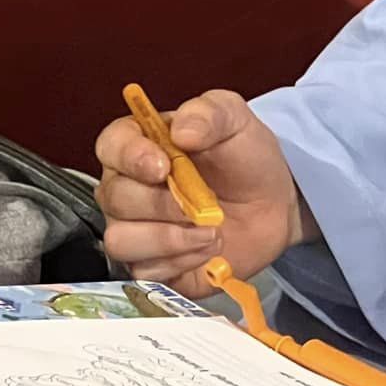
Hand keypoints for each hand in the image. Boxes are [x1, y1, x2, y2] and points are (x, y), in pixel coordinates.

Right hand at [94, 89, 314, 295]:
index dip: (130, 157)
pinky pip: (145, 272)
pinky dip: (181, 262)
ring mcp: (135, 229)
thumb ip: (208, 113)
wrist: (274, 203)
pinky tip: (208, 249)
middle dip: (161, 204)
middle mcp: (127, 188)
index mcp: (140, 145)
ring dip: (169, 239)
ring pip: (120, 240)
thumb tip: (181, 131)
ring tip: (212, 231)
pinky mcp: (151, 265)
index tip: (163, 167)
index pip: (110, 146)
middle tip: (204, 204)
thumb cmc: (245, 157)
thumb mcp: (234, 120)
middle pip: (115, 197)